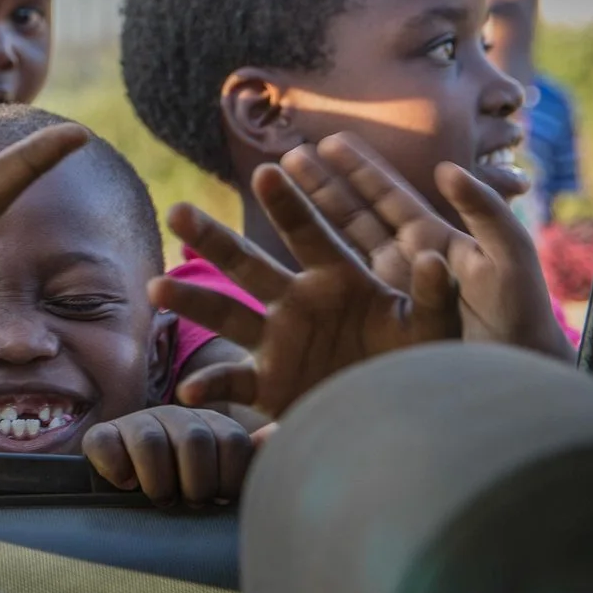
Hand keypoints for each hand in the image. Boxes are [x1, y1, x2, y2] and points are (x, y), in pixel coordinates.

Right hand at [82, 405, 252, 504]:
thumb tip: (278, 432)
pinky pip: (106, 444)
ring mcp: (136, 422)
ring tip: (161, 498)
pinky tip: (127, 485)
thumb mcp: (223, 475)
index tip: (219, 498)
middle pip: (194, 441)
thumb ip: (249, 457)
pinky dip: (118, 471)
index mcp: (211, 424)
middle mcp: (175, 416)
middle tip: (190, 502)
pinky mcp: (102, 436)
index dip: (228, 479)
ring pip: (150, 442)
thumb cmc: (186, 488)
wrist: (132, 492)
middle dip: (195, 484)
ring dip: (158, 482)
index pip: (232, 442)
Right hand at [154, 164, 458, 416]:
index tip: (266, 170)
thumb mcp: (437, 329)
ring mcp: (280, 344)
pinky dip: (210, 386)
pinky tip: (188, 390)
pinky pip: (233, 383)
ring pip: (226, 315)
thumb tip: (437, 258)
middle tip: (176, 212)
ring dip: (192, 301)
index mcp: (341, 280)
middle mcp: (300, 304)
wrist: (409, 421)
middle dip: (214, 239)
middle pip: (248, 265)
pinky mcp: (271, 387)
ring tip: (155, 287)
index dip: (288, 204)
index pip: (309, 233)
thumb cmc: (425, 368)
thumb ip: (434, 295)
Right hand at [280, 132, 568, 358]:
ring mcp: (382, 297)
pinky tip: (277, 261)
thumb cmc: (520, 322)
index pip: (390, 197)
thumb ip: (486, 211)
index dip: (360, 169)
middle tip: (287, 157)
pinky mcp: (369, 327)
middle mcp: (402, 264)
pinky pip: (331, 296)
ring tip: (277, 200)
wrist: (510, 385)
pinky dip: (303, 275)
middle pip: (353, 217)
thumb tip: (447, 169)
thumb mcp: (511, 259)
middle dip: (321, 186)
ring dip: (302, 223)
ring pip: (334, 251)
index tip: (329, 141)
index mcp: (433, 241)